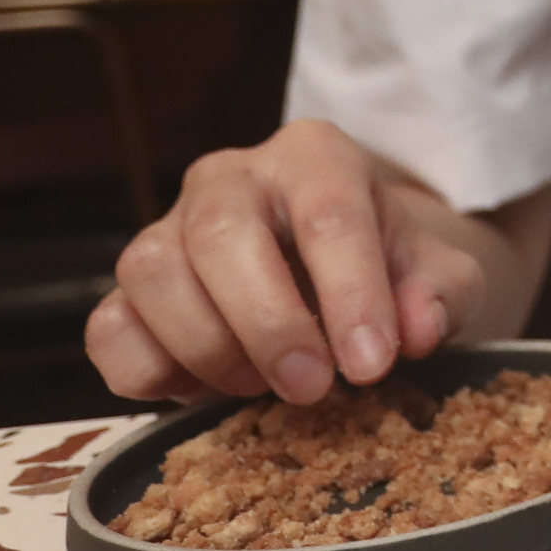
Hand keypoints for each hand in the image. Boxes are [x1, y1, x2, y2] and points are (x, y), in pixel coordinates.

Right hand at [86, 120, 497, 406]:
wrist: (339, 277)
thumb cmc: (390, 269)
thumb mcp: (439, 273)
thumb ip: (442, 293)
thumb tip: (418, 328)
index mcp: (314, 157)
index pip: (329, 213)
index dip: (351, 294)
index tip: (373, 364)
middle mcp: (230, 179)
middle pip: (223, 236)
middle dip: (268, 324)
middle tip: (312, 388)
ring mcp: (167, 228)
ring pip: (153, 275)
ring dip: (209, 348)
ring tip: (263, 389)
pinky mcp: (128, 291)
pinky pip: (109, 329)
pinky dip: (149, 372)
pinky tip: (202, 392)